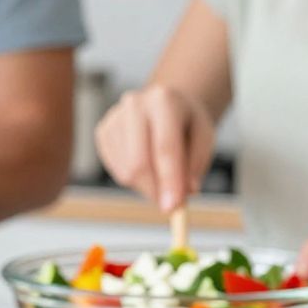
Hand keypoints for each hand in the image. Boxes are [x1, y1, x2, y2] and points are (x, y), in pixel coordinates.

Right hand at [95, 87, 216, 212]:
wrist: (166, 104)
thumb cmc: (186, 123)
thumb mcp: (204, 137)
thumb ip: (196, 165)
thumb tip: (185, 193)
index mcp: (164, 101)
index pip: (165, 147)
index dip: (169, 180)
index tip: (173, 207)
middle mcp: (135, 105)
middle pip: (139, 162)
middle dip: (154, 190)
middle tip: (169, 205)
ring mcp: (114, 118)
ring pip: (126, 171)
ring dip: (147, 185)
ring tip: (163, 173)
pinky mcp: (102, 132)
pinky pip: (117, 170)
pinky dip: (134, 178)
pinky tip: (146, 164)